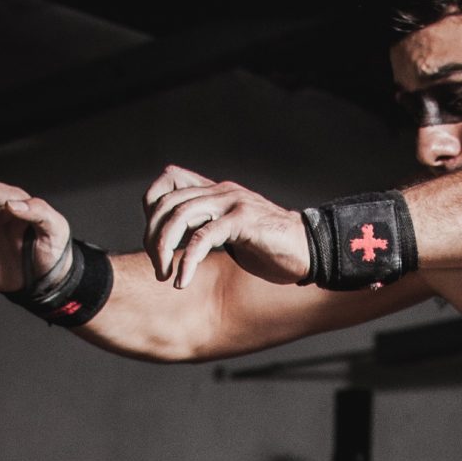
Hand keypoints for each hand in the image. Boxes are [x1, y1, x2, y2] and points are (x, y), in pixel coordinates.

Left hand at [143, 165, 310, 289]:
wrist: (308, 250)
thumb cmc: (271, 247)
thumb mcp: (233, 231)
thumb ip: (210, 225)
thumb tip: (183, 242)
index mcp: (216, 190)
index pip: (170, 179)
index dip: (152, 206)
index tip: (155, 238)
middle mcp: (221, 191)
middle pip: (168, 203)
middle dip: (153, 237)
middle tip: (158, 267)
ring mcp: (232, 204)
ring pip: (181, 216)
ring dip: (165, 248)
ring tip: (165, 275)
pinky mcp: (243, 222)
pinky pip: (203, 237)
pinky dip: (187, 261)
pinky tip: (182, 281)